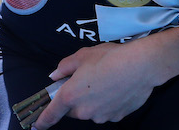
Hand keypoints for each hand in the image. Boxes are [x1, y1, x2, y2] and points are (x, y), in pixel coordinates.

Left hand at [33, 42, 160, 127]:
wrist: (141, 65)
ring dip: (94, 102)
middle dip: (76, 100)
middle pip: (74, 111)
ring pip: (91, 111)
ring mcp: (101, 116)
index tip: (37, 125)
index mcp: (71, 95)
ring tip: (107, 82)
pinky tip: (118, 88)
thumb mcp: (83, 55)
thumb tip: (55, 75)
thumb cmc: (110, 57)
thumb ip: (65, 67)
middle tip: (86, 82)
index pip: (51, 113)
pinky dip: (109, 103)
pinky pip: (107, 112)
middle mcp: (84, 110)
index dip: (42, 120)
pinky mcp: (117, 117)